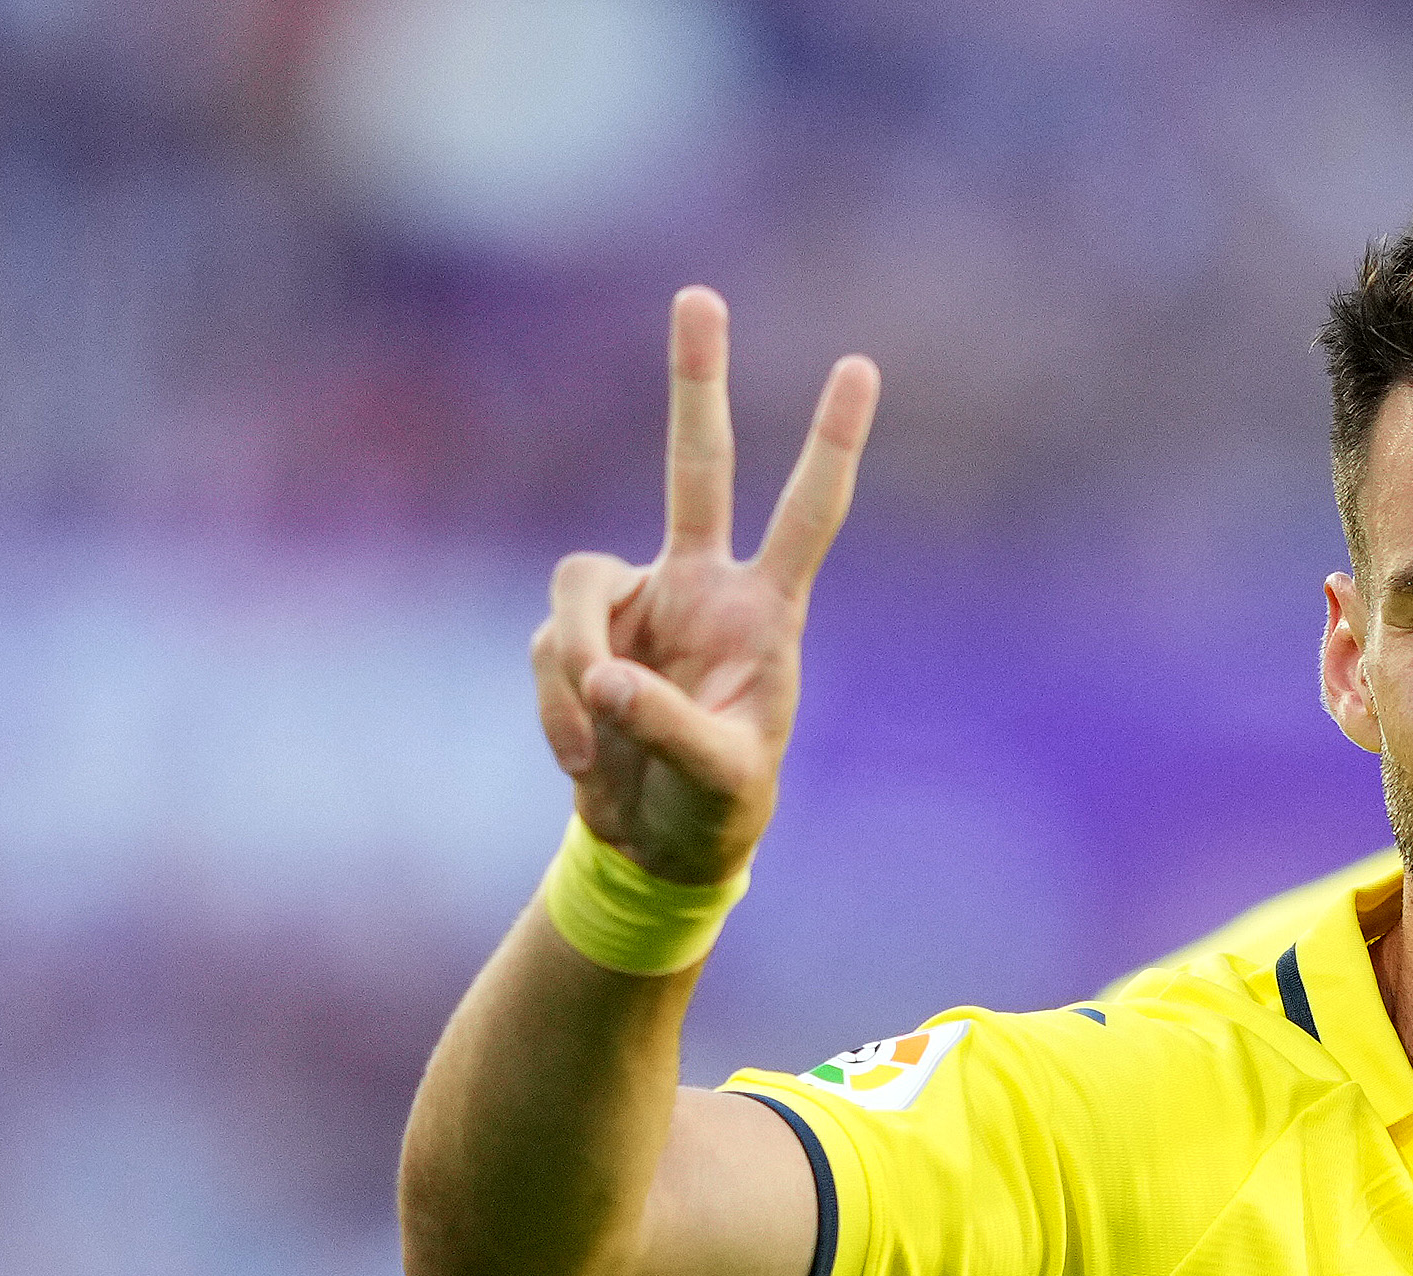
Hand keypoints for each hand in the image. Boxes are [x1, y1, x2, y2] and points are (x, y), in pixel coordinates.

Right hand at [532, 287, 879, 885]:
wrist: (656, 844)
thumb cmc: (717, 809)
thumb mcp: (718, 779)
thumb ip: (667, 727)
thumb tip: (605, 677)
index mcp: (763, 612)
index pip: (806, 516)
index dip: (830, 446)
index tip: (862, 366)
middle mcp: (699, 586)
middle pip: (695, 466)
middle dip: (694, 382)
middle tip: (700, 295)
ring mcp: (635, 604)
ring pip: (576, 585)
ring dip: (574, 667)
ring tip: (595, 741)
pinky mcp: (578, 637)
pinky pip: (550, 651)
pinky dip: (557, 709)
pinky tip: (585, 759)